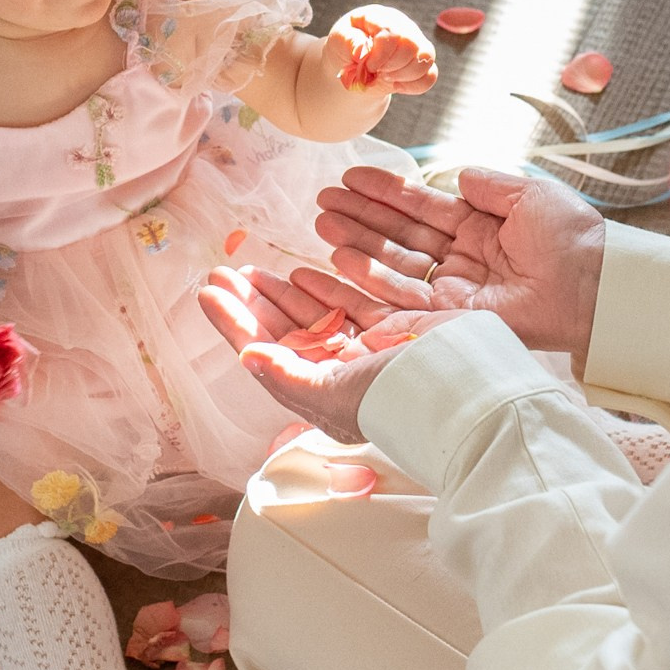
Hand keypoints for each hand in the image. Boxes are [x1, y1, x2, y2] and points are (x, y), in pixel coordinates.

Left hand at [198, 264, 460, 442]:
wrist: (462, 387)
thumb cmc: (395, 399)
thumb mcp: (332, 395)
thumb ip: (286, 376)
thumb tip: (245, 356)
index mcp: (317, 395)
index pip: (263, 353)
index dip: (233, 323)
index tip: (208, 292)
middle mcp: (335, 375)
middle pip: (281, 331)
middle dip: (249, 302)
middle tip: (221, 273)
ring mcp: (361, 350)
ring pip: (309, 315)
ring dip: (278, 292)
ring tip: (250, 269)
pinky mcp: (389, 329)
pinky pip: (345, 304)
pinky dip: (322, 288)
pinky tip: (300, 271)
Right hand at [315, 165, 603, 370]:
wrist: (593, 282)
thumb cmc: (572, 236)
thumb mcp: (529, 195)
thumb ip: (488, 185)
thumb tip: (457, 175)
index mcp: (481, 226)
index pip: (422, 207)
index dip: (386, 192)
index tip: (352, 176)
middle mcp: (462, 257)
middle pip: (400, 234)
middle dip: (361, 216)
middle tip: (324, 200)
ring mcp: (454, 288)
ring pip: (394, 262)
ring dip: (357, 242)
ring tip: (323, 223)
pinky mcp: (451, 316)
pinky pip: (403, 296)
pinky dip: (371, 277)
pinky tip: (343, 256)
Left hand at [325, 6, 437, 94]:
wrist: (352, 66)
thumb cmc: (345, 48)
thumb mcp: (338, 40)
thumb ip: (348, 41)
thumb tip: (361, 51)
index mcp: (381, 16)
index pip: (392, 32)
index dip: (381, 55)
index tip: (367, 66)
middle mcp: (403, 26)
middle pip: (412, 45)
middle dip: (392, 66)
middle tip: (375, 72)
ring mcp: (416, 43)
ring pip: (426, 59)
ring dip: (402, 75)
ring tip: (385, 77)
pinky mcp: (422, 62)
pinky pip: (430, 76)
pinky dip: (412, 86)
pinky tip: (396, 84)